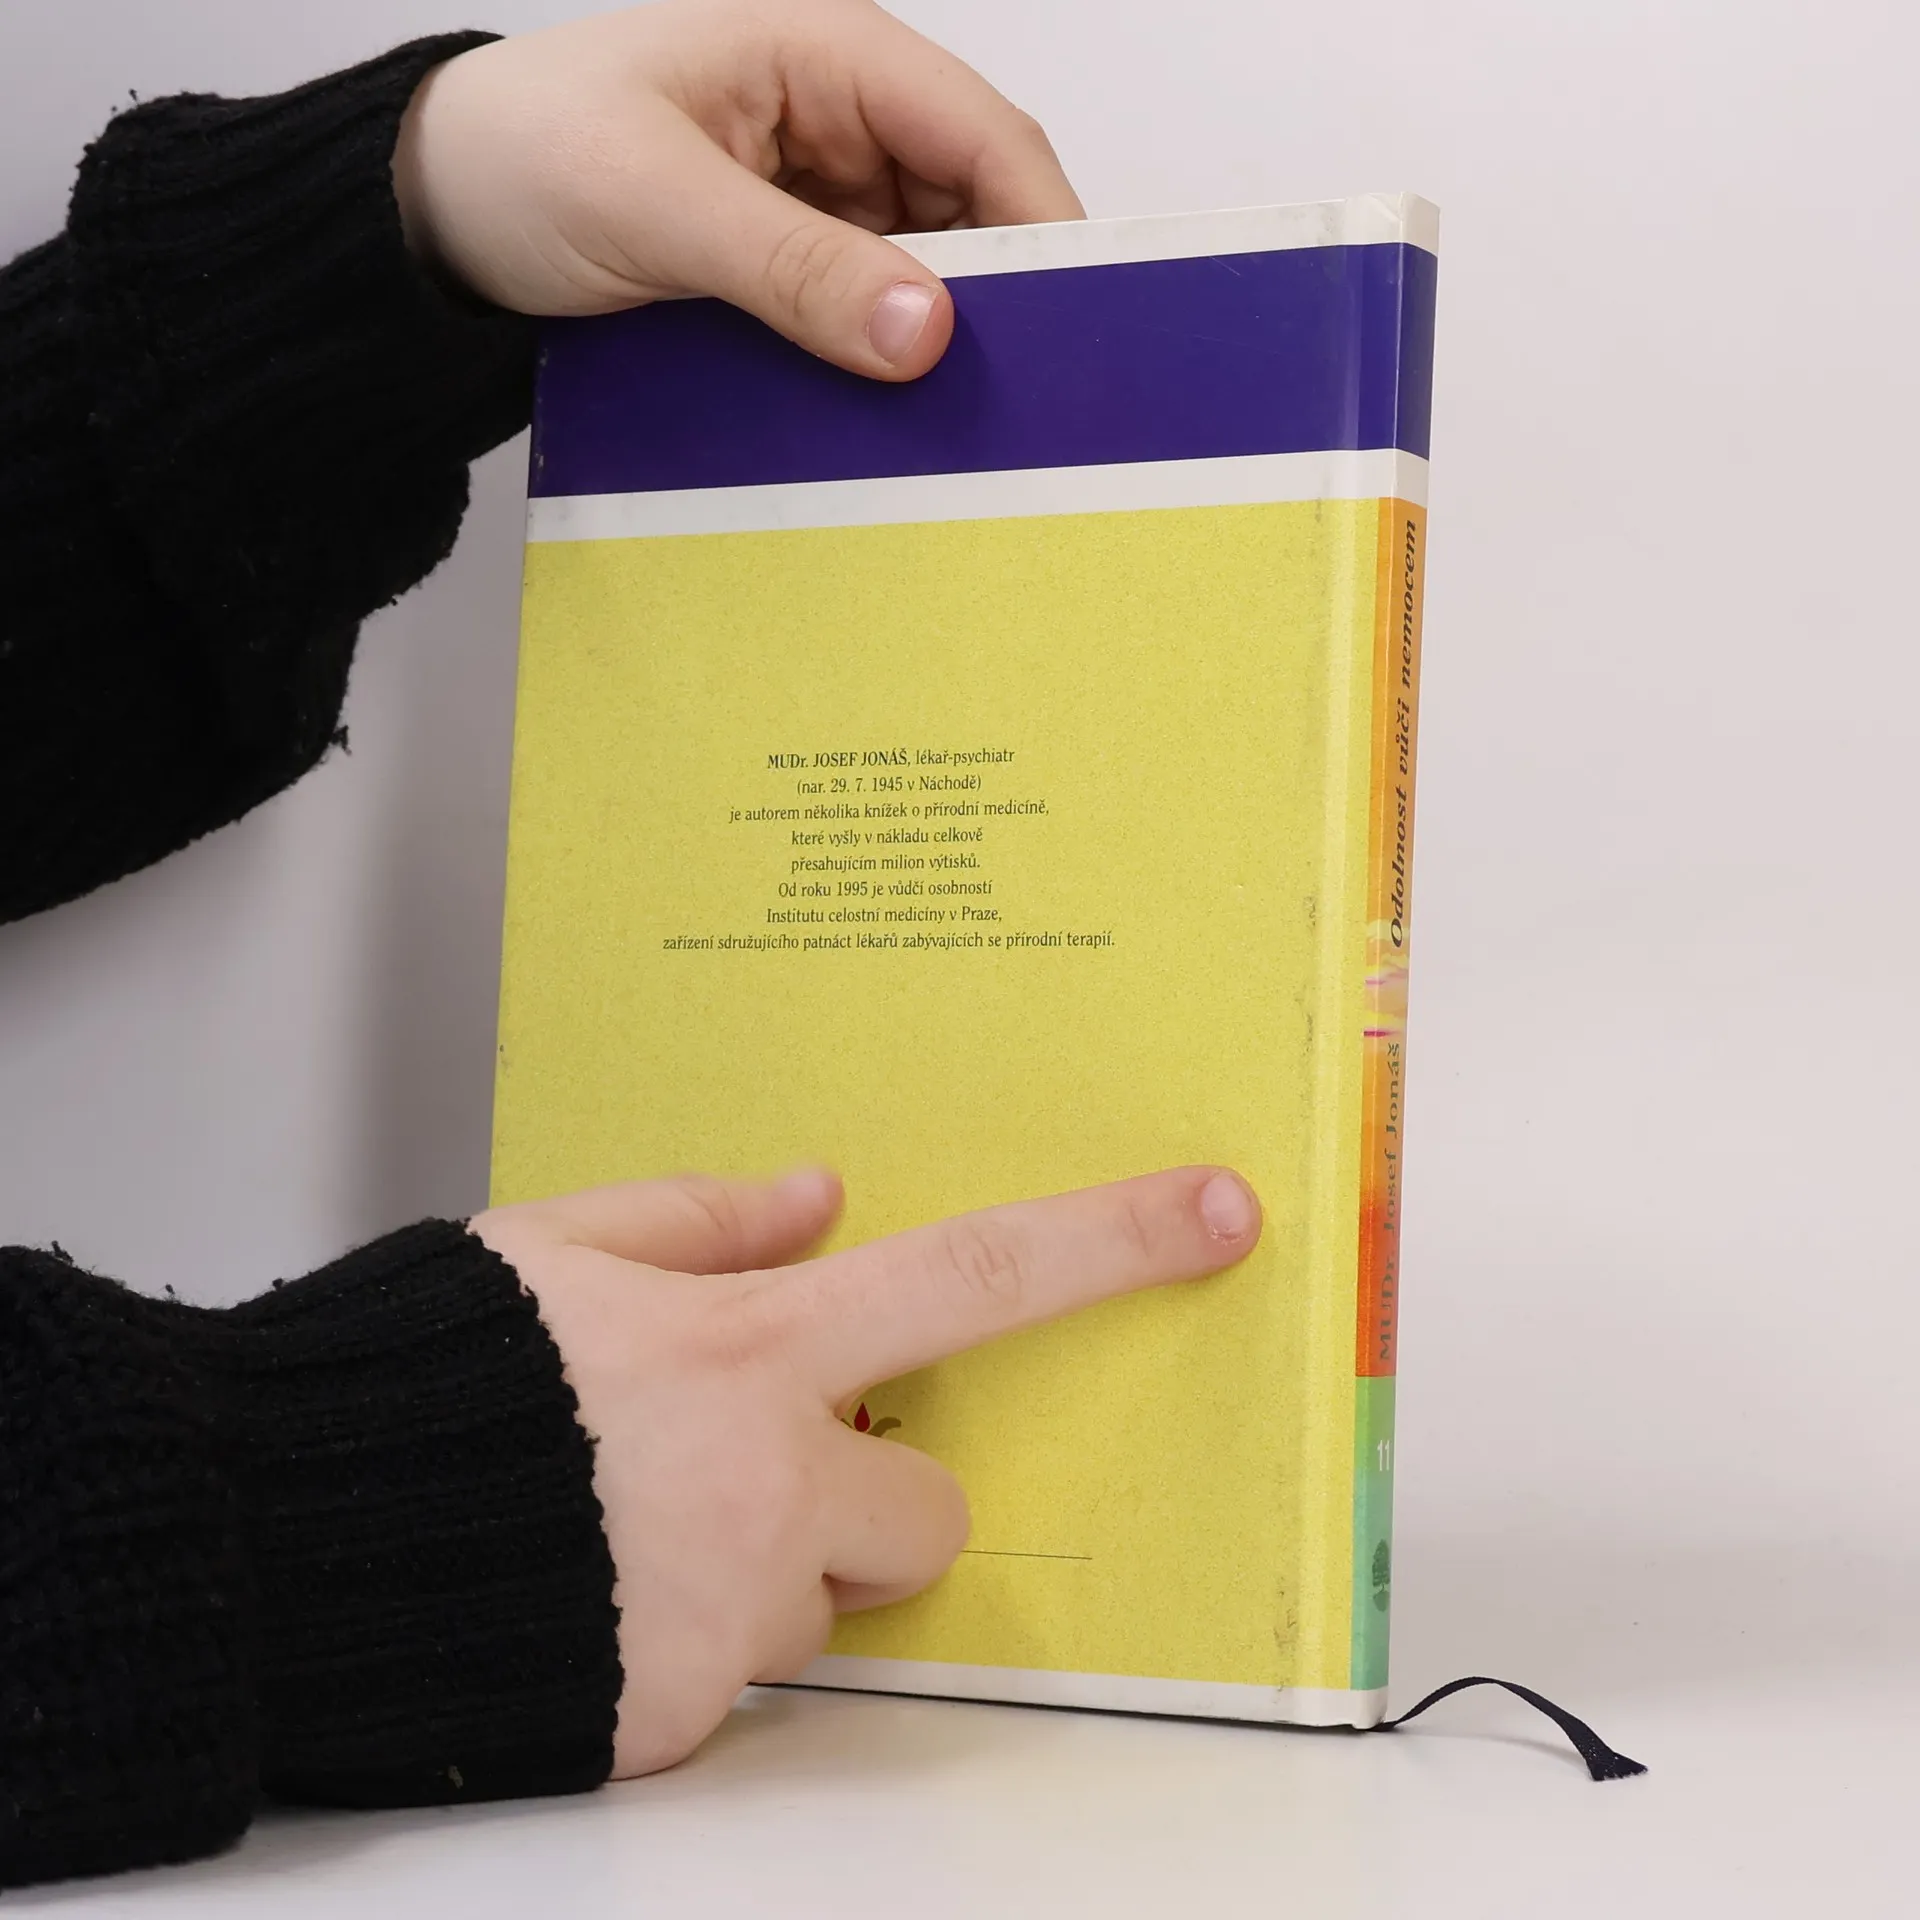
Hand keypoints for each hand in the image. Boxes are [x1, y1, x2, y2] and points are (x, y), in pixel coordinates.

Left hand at [392, 0, 1083, 377]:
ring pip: (930, 273)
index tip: (1080, 332)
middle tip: (1024, 406)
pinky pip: (869, 315)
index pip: (983, 136)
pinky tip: (893, 422)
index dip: (1046, 227)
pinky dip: (885, 364)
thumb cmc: (523, 157)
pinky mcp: (793, 262)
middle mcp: (843, 120)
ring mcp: (821, 197)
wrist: (434, 212)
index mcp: (828, 56)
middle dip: (1005, 299)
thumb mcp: (656, 206)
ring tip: (965, 429)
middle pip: (975, 210)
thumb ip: (793, 266)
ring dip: (944, 345)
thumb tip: (926, 333)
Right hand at [472, 1162, 1259, 1774]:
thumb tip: (815, 1195)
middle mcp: (767, 1485)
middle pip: (931, 1502)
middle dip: (875, 1491)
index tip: (1216, 1213)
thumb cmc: (406, 1378)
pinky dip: (680, 1642)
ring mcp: (727, 1615)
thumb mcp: (547, 1248)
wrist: (277, 1545)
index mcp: (748, 1347)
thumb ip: (696, 1217)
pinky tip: (584, 1597)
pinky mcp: (674, 1721)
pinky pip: (728, 1681)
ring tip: (625, 1531)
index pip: (971, 1276)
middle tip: (757, 1467)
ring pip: (819, 1601)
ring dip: (763, 1570)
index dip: (1105, 1240)